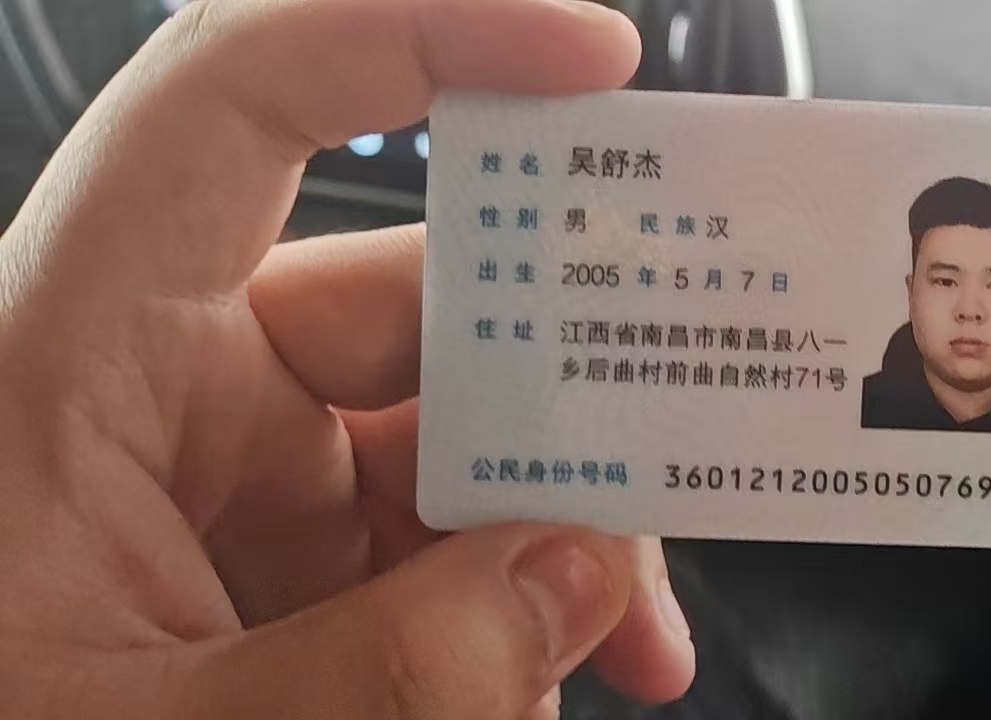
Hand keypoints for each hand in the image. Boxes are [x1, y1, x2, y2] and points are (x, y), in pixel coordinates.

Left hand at [0, 0, 693, 716]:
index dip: (417, 38)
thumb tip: (578, 576)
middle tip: (673, 474)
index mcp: (77, 357)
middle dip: (572, 399)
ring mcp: (239, 483)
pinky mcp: (283, 567)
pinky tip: (533, 685)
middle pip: (423, 306)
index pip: (241, 106)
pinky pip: (437, 544)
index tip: (591, 63)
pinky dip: (511, 607)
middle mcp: (170, 391)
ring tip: (619, 644)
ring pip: (456, 441)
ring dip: (558, 537)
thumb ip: (385, 671)